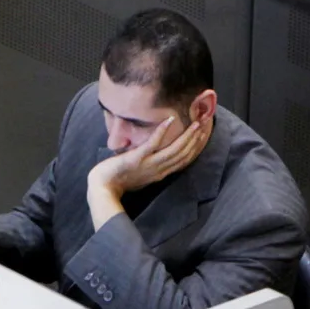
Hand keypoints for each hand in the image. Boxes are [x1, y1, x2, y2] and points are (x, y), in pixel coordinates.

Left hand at [88, 111, 212, 202]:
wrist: (103, 188)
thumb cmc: (119, 180)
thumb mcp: (142, 173)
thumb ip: (152, 164)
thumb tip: (158, 152)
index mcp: (161, 173)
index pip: (184, 160)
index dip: (195, 147)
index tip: (203, 134)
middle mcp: (159, 170)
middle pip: (183, 154)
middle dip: (196, 139)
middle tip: (206, 124)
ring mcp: (149, 164)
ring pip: (173, 150)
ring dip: (186, 136)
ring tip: (196, 123)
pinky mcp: (137, 158)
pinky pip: (153, 144)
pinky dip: (162, 132)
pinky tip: (169, 120)